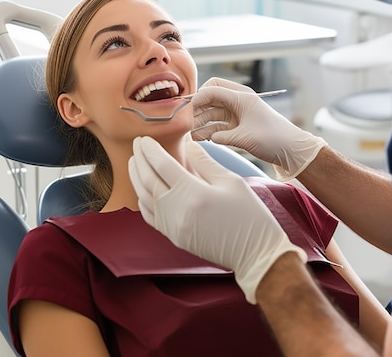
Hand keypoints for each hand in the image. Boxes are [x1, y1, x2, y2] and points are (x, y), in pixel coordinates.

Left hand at [129, 136, 306, 303]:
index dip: (149, 149)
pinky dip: (142, 199)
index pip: (161, 165)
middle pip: (147, 179)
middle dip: (139, 159)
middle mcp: (177, 211)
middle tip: (136, 143)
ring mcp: (173, 226)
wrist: (256, 254)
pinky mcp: (174, 237)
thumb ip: (204, 161)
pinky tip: (143, 188)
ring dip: (136, 177)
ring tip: (135, 162)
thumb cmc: (249, 215)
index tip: (143, 137)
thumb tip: (187, 146)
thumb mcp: (230, 181)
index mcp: (193, 193)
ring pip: (144, 197)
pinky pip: (149, 216)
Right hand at [191, 77, 326, 179]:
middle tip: (185, 122)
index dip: (197, 98)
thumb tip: (205, 136)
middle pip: (210, 98)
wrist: (292, 150)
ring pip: (212, 112)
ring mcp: (237, 113)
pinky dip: (208, 130)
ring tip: (189, 134)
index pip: (212, 89)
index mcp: (241, 97)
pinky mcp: (237, 125)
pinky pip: (217, 124)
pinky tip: (199, 139)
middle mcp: (237, 101)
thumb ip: (221, 136)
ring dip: (200, 122)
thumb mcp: (244, 138)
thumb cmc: (273, 139)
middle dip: (196, 109)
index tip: (185, 110)